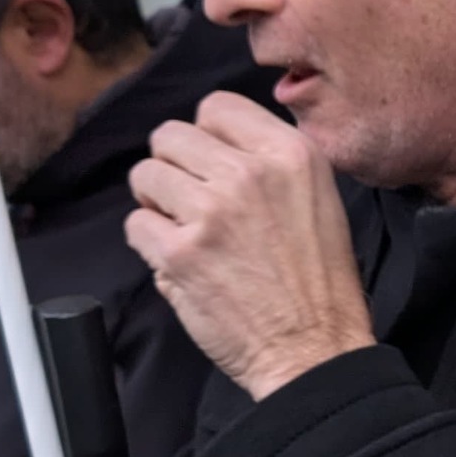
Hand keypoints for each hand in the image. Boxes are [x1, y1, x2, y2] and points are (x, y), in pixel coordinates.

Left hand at [128, 92, 373, 399]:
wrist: (315, 349)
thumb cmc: (319, 283)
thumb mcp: (318, 198)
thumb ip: (268, 162)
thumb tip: (211, 146)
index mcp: (290, 154)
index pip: (217, 107)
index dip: (206, 138)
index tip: (211, 165)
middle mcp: (250, 173)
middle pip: (171, 135)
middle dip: (173, 167)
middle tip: (189, 200)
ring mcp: (211, 211)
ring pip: (146, 175)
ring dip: (157, 203)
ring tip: (183, 229)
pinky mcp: (179, 253)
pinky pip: (136, 224)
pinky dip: (150, 244)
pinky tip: (179, 260)